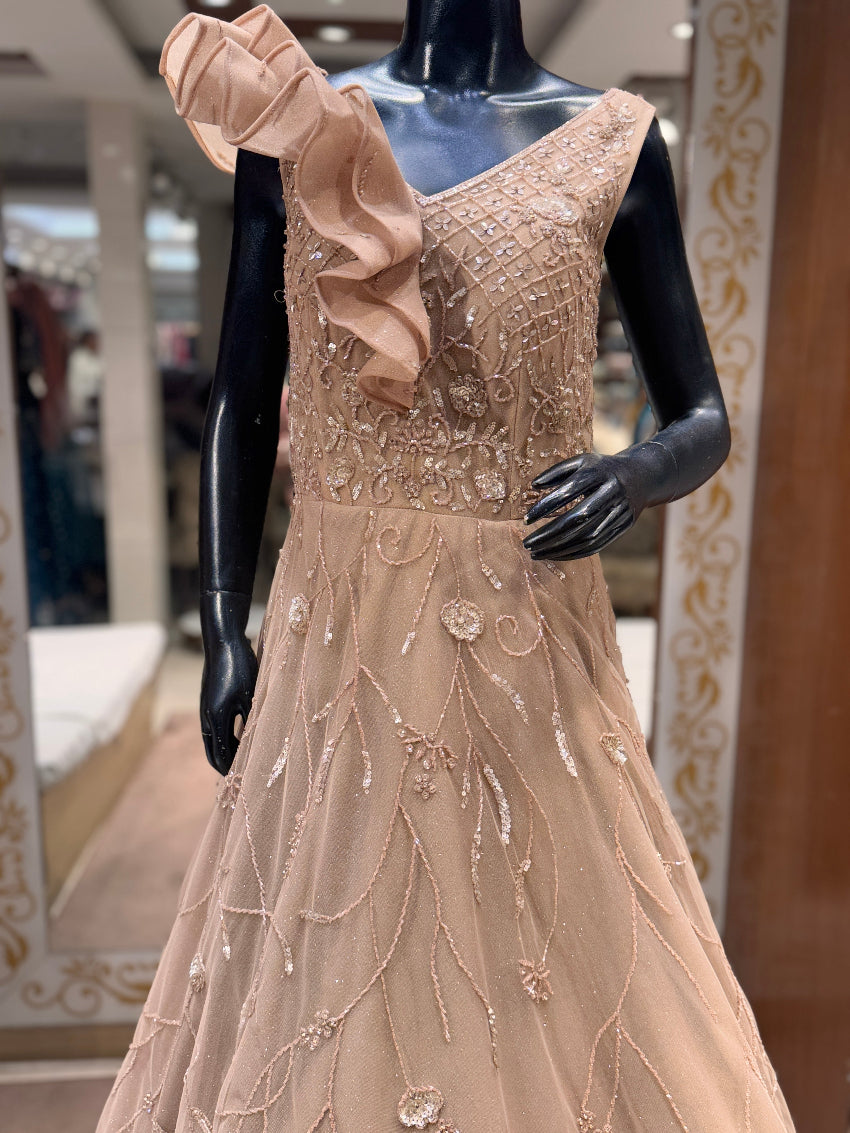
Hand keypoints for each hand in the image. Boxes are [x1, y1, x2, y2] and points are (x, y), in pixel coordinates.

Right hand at [199, 591, 257, 774]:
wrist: (223, 641)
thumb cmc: (241, 666)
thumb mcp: (251, 694)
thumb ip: (251, 720)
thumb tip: (256, 743)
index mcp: (217, 717)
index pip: (221, 754)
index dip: (231, 770)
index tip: (242, 783)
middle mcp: (207, 716)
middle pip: (212, 751)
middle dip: (223, 766)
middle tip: (237, 779)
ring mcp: (205, 707)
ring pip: (210, 739)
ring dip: (221, 752)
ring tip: (235, 763)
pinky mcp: (207, 699)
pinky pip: (211, 728)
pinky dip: (220, 738)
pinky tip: (234, 737)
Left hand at [522, 451, 639, 560]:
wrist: (642, 477)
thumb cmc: (602, 469)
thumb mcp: (582, 461)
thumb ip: (557, 471)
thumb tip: (533, 485)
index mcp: (598, 473)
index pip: (567, 492)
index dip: (545, 507)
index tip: (525, 519)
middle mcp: (610, 492)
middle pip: (577, 519)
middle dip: (550, 534)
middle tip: (527, 543)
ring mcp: (619, 511)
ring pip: (587, 536)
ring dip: (559, 548)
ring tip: (536, 553)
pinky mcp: (623, 526)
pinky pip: (596, 545)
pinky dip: (574, 553)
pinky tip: (555, 555)